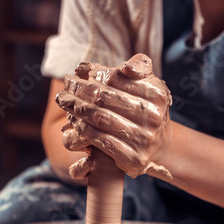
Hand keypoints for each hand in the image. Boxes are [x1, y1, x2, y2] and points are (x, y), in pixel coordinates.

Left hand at [56, 54, 171, 178]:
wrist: (160, 144)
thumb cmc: (146, 107)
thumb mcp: (148, 83)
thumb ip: (138, 66)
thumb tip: (123, 67)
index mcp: (157, 94)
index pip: (116, 79)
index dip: (93, 74)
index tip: (77, 72)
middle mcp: (152, 116)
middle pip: (105, 98)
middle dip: (80, 90)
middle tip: (66, 86)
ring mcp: (143, 139)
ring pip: (99, 118)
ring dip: (77, 108)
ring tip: (64, 100)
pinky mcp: (132, 158)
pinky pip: (100, 139)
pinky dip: (83, 128)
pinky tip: (74, 121)